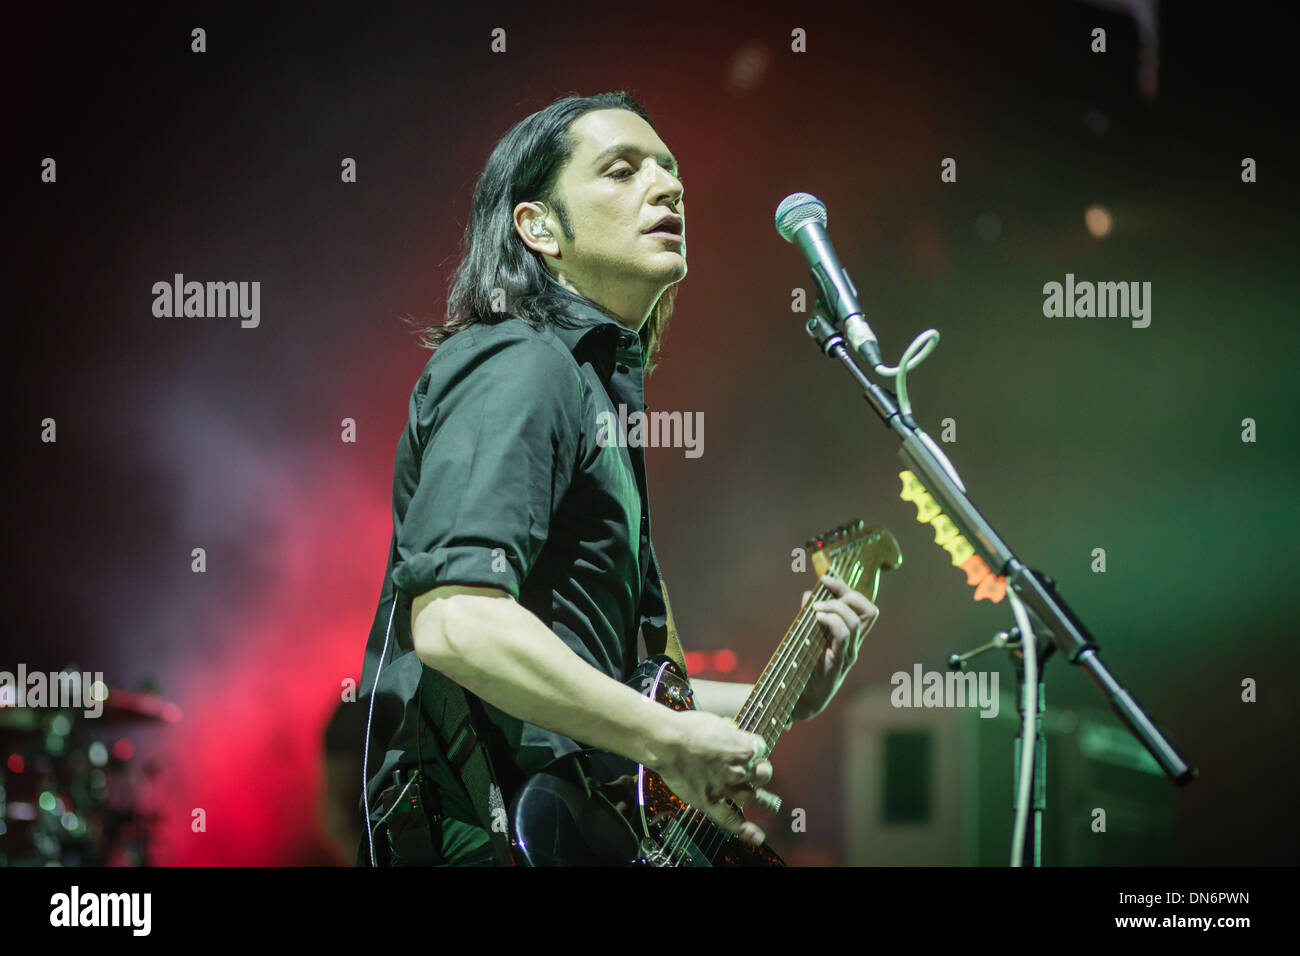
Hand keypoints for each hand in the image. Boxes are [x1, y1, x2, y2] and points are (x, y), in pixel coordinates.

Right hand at [650, 709, 775, 846]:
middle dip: (763, 773)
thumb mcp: (717, 721)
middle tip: (762, 775)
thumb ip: (728, 730)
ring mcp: (726, 787)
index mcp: (744, 747)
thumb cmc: (689, 728)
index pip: (761, 749)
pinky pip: (731, 819)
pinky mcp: (711, 801)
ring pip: (753, 797)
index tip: (753, 751)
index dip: (757, 749)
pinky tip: (757, 838)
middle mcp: (740, 769)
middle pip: (762, 774)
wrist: (668, 743)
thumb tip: (730, 730)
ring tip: (772, 806)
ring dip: (765, 802)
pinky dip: (745, 830)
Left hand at [791, 574, 878, 721]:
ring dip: (835, 607)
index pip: (865, 609)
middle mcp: (854, 646)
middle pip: (869, 611)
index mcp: (850, 639)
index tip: (828, 579)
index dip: (849, 590)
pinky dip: (831, 620)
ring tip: (818, 609)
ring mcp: (847, 655)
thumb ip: (809, 618)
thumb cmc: (802, 669)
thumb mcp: (807, 638)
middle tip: (823, 594)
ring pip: (856, 621)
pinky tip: (817, 619)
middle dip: (846, 594)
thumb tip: (808, 595)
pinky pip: (843, 636)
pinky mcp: (837, 663)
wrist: (799, 701)